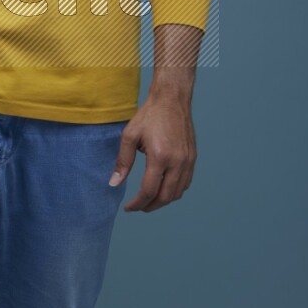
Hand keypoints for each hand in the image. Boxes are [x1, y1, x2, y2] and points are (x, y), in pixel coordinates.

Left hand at [108, 87, 196, 212]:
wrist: (172, 99)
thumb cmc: (149, 115)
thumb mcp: (130, 136)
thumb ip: (123, 162)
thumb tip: (114, 183)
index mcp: (160, 157)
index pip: (149, 191)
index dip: (137, 203)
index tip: (128, 208)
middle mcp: (177, 162)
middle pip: (165, 197)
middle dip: (150, 206)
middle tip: (138, 207)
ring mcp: (188, 161)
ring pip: (178, 193)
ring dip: (163, 201)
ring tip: (149, 200)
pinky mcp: (193, 158)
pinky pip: (185, 183)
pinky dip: (174, 191)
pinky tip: (163, 188)